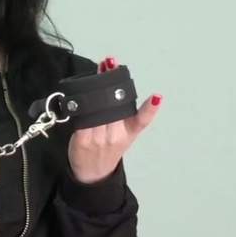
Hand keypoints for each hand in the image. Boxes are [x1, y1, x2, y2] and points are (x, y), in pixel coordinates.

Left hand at [67, 56, 161, 183]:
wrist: (93, 173)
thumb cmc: (108, 149)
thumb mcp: (123, 134)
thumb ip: (120, 113)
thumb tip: (112, 83)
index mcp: (129, 132)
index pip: (142, 120)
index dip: (150, 109)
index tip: (157, 97)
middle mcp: (116, 135)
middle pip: (113, 104)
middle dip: (110, 82)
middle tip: (109, 63)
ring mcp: (99, 138)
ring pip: (98, 108)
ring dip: (95, 87)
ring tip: (99, 69)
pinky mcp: (83, 140)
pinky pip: (82, 119)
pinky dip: (80, 106)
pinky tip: (78, 96)